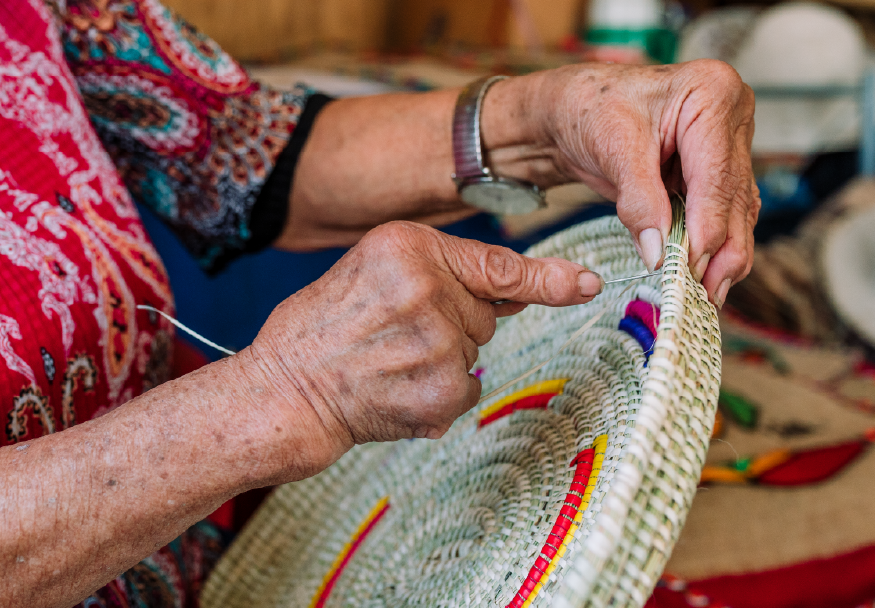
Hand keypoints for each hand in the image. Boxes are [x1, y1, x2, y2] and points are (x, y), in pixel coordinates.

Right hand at [240, 221, 603, 471]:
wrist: (285, 389)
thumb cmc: (323, 328)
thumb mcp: (372, 269)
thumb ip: (441, 271)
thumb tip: (519, 288)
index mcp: (408, 245)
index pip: (498, 265)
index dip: (551, 279)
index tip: (588, 283)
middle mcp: (429, 286)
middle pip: (485, 312)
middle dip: (451, 324)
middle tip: (392, 335)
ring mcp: (438, 340)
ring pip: (475, 351)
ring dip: (443, 361)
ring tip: (387, 361)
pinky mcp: (442, 388)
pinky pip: (467, 388)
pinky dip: (438, 395)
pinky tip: (395, 388)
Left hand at [483, 60, 759, 306]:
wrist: (572, 108)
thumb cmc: (589, 109)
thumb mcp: (612, 149)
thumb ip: (639, 201)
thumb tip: (658, 252)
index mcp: (712, 93)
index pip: (717, 175)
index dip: (707, 227)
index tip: (692, 268)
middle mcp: (732, 116)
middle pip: (735, 196)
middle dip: (720, 250)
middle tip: (705, 294)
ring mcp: (729, 144)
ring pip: (737, 211)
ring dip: (723, 256)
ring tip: (707, 296)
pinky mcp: (717, 170)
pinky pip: (724, 214)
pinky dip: (713, 246)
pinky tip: (706, 277)